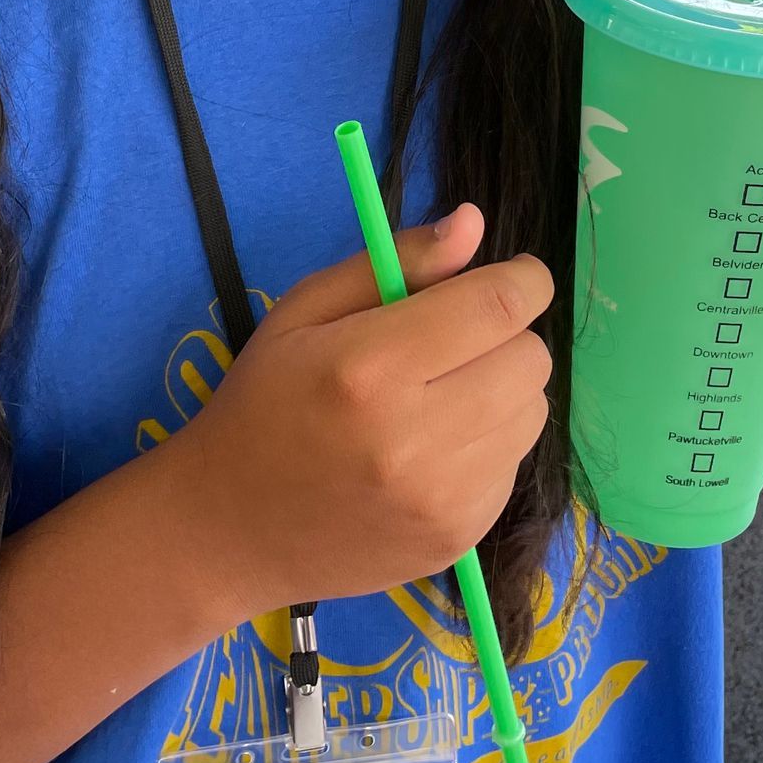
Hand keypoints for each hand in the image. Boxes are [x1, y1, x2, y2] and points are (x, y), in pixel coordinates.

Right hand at [173, 204, 552, 618]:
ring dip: (504, 390)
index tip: (516, 275)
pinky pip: (514, 465)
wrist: (228, 531)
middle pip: (530, 359)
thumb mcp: (304, 312)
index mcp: (369, 367)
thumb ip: (394, 262)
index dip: (524, 280)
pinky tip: (434, 449)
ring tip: (444, 395)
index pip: (498, 307)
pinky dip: (490, 445)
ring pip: (533, 412)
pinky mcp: (458, 540)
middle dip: (507, 334)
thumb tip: (474, 223)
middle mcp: (414, 439)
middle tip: (460, 341)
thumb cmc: (262, 403)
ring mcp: (441, 499)